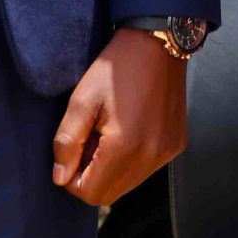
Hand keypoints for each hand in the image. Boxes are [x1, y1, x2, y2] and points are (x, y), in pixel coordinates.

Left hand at [52, 28, 188, 206]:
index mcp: (124, 147)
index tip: (73, 151)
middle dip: (92, 176)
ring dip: (112, 169)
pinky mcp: (176, 144)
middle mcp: (150, 156)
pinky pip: (146, 168)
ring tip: (110, 132)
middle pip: (109, 194)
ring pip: (128, 183)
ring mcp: (167, 152)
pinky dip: (132, 159)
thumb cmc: (115, 69)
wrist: (157, 43)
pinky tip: (130, 128)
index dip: (73, 179)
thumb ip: (66, 143)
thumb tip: (60, 178)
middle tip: (90, 139)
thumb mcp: (81, 101)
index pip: (90, 194)